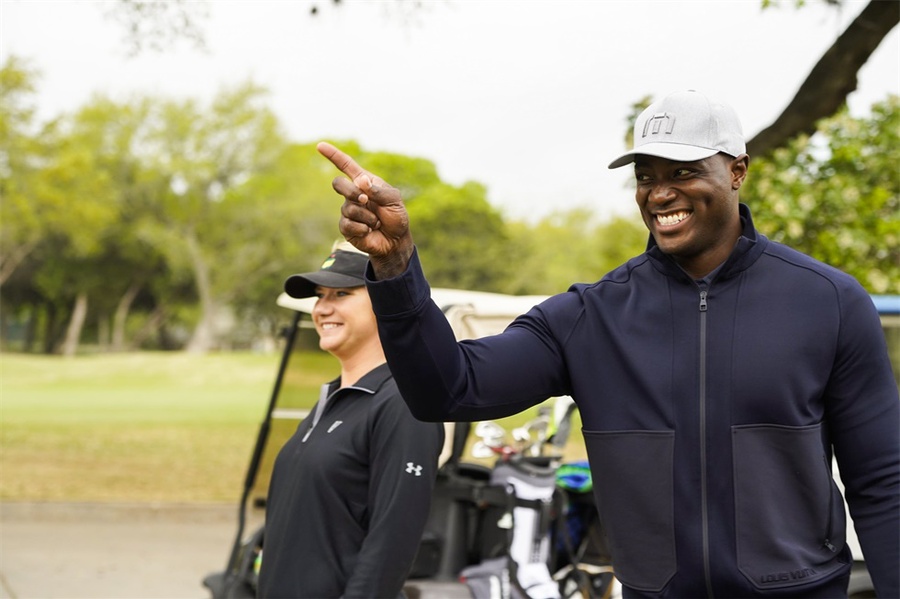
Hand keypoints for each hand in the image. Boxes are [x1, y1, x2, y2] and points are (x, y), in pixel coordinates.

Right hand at [317, 142, 413, 278]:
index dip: (333, 155)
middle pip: (338, 184)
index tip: (320, 146)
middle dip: (351, 192)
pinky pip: (347, 223)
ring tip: (377, 222)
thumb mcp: (394, 200)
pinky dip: (362, 227)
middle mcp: (353, 194)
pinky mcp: (346, 226)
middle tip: (365, 200)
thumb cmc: (396, 217)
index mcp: (365, 182)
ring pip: (348, 208)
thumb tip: (360, 180)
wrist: (395, 241)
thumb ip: (378, 190)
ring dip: (366, 216)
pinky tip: (369, 230)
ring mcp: (348, 210)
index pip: (346, 165)